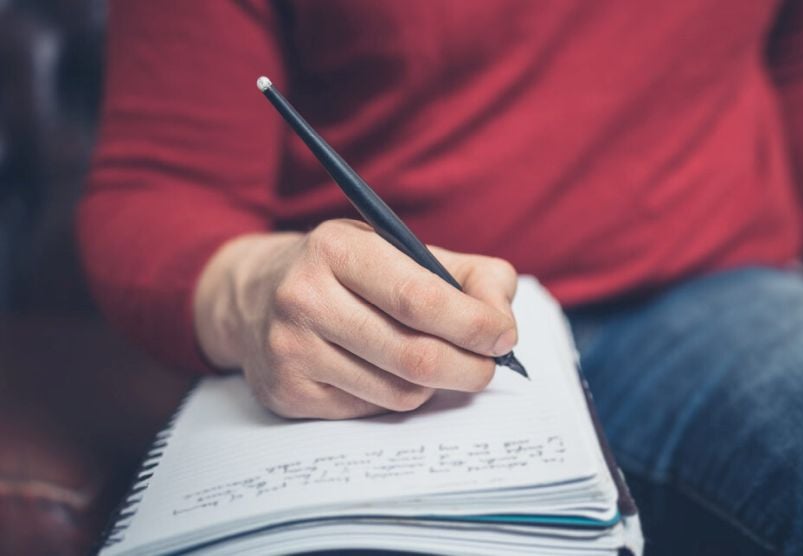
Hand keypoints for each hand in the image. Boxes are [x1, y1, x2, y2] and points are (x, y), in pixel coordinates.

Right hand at [193, 219, 518, 419]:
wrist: (256, 295)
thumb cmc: (351, 272)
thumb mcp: (403, 249)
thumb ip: (469, 275)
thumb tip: (502, 322)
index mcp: (337, 247)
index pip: (420, 298)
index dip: (475, 324)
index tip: (504, 336)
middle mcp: (304, 297)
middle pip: (414, 355)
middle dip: (469, 367)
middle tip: (488, 366)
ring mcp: (291, 349)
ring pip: (399, 391)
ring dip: (434, 384)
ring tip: (434, 362)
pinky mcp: (288, 392)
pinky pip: (372, 410)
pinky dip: (396, 396)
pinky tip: (387, 372)